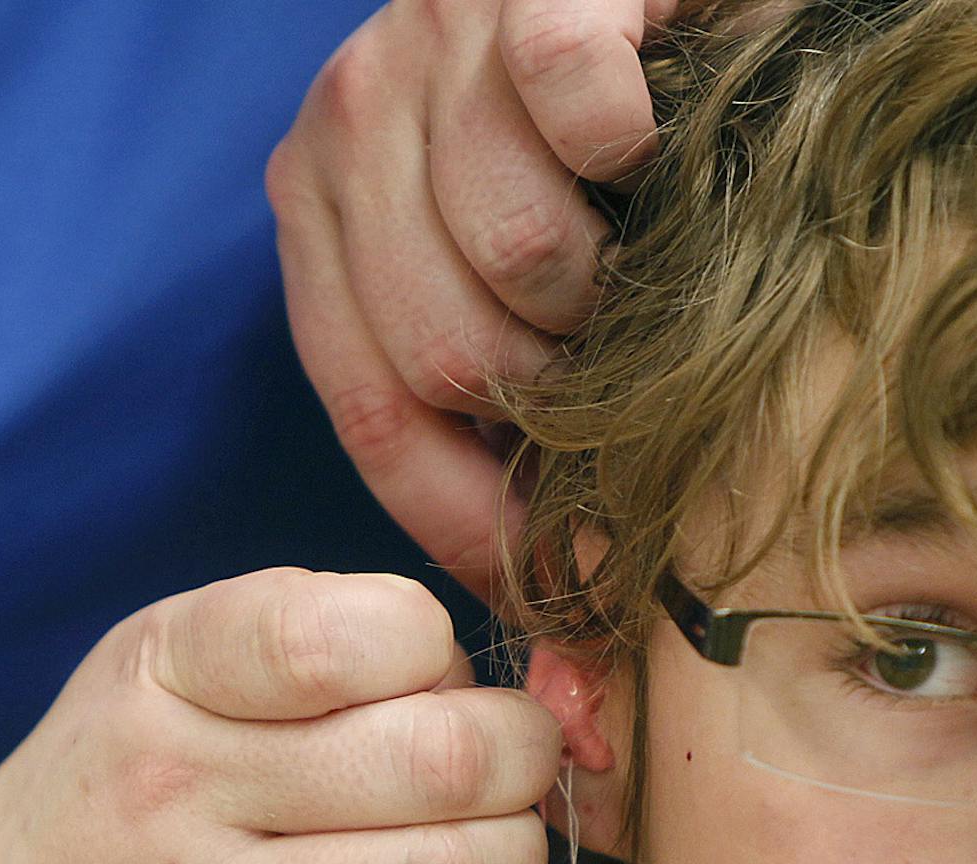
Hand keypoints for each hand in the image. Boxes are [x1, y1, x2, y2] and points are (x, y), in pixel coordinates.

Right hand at [0, 568, 561, 863]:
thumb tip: (482, 674)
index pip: (341, 633)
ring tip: (493, 846)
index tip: (430, 674)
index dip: (434, 645)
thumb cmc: (109, 801)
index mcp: (164, 674)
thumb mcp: (160, 676)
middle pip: (438, 758)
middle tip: (509, 761)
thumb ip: (309, 641)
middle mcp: (180, 793)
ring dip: (514, 859)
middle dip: (519, 751)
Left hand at [267, 0, 674, 597]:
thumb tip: (576, 686)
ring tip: (639, 248)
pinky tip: (653, 143)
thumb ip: (519, 447)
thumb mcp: (524, 297)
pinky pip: (580, 119)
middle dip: (560, 399)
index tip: (558, 588)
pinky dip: (639, 152)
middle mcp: (348, 123)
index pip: (370, 413)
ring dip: (612, 284)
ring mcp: (427, 46)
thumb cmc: (609, 159)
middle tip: (626, 364)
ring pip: (515, 255)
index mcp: (323, 210)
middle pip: (442, 352)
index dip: (470, 524)